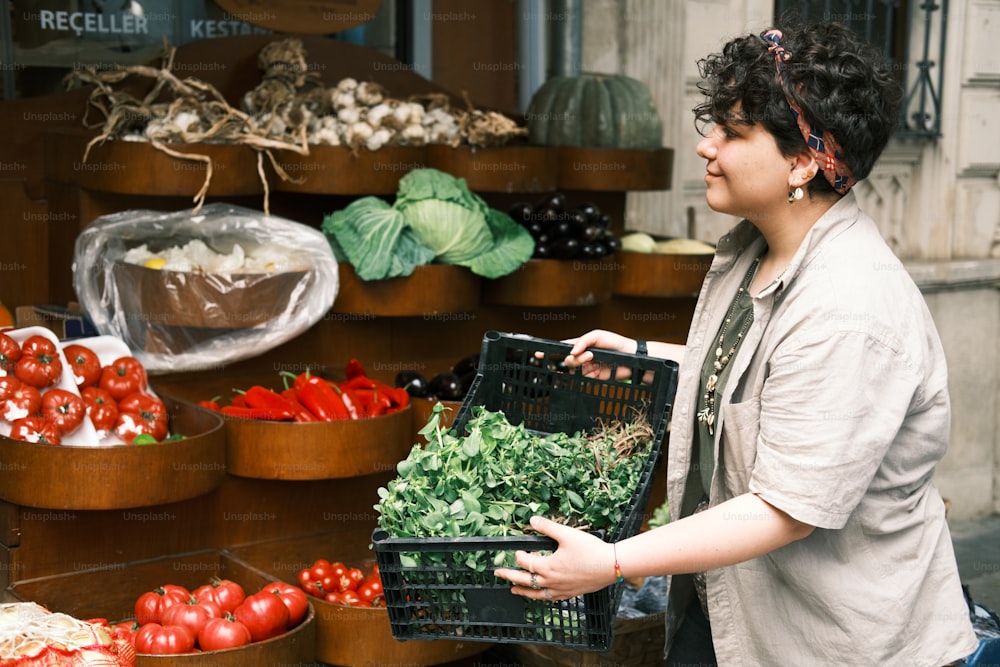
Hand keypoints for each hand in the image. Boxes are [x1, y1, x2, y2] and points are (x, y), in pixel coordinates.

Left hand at [494, 516, 615, 601]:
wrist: (611, 566)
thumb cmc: (590, 550)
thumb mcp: (567, 534)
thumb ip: (548, 527)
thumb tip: (532, 520)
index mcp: (549, 567)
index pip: (526, 563)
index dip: (519, 556)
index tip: (517, 550)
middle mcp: (552, 582)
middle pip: (525, 581)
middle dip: (510, 576)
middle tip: (498, 574)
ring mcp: (561, 590)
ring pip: (536, 594)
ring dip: (523, 591)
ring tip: (513, 590)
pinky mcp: (570, 593)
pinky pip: (550, 599)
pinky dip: (541, 597)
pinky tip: (541, 595)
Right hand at [562, 329, 635, 379]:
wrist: (630, 356)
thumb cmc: (616, 343)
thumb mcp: (598, 335)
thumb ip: (583, 341)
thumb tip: (572, 351)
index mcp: (582, 345)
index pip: (566, 347)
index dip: (561, 350)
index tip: (562, 352)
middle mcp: (583, 356)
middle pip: (568, 361)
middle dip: (577, 359)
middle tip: (590, 355)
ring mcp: (587, 367)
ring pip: (574, 371)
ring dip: (583, 366)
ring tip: (595, 361)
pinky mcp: (593, 377)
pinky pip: (583, 379)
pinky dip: (588, 375)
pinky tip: (597, 369)